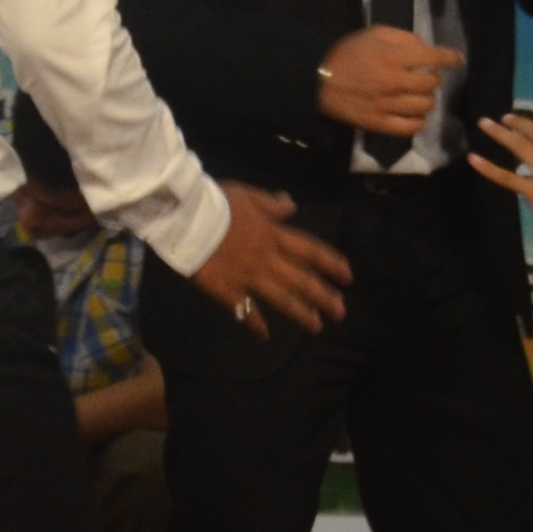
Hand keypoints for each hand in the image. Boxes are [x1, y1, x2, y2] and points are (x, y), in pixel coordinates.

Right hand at [187, 182, 348, 334]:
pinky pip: (246, 311)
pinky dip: (255, 325)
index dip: (331, 264)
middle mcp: (268, 259)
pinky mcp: (228, 291)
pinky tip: (263, 337)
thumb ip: (270, 203)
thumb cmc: (214, 202)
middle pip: (302, 280)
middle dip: (324, 296)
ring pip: (282, 298)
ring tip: (316, 327)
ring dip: (301, 313)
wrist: (185, 217)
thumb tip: (292, 205)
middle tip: (340, 312)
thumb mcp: (247, 195)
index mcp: (274, 234)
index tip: (347, 277)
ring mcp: (249, 277)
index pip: (311, 251)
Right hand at [315, 26, 449, 139]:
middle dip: (432, 78)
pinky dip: (418, 121)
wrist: (317, 80)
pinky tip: (414, 114)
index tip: (458, 59)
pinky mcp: (379, 123)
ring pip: (425, 106)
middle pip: (431, 84)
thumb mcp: (373, 33)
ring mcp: (387, 105)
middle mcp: (395, 82)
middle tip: (424, 77)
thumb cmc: (347, 53)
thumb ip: (403, 38)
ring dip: (427, 99)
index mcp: (394, 57)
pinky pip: (411, 127)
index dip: (451, 57)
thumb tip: (426, 49)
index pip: (434, 58)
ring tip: (419, 96)